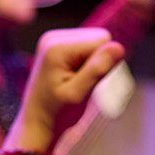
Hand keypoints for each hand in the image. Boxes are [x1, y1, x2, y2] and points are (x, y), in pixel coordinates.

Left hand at [14, 28, 125, 149]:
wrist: (36, 117)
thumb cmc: (56, 110)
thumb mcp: (77, 94)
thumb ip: (96, 70)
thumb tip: (118, 48)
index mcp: (57, 48)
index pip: (102, 40)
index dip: (103, 62)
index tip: (88, 81)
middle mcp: (53, 37)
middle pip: (98, 37)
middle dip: (97, 60)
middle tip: (81, 82)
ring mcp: (54, 37)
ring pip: (94, 40)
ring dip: (92, 61)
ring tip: (76, 79)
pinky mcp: (57, 42)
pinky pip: (86, 44)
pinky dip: (85, 59)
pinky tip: (73, 74)